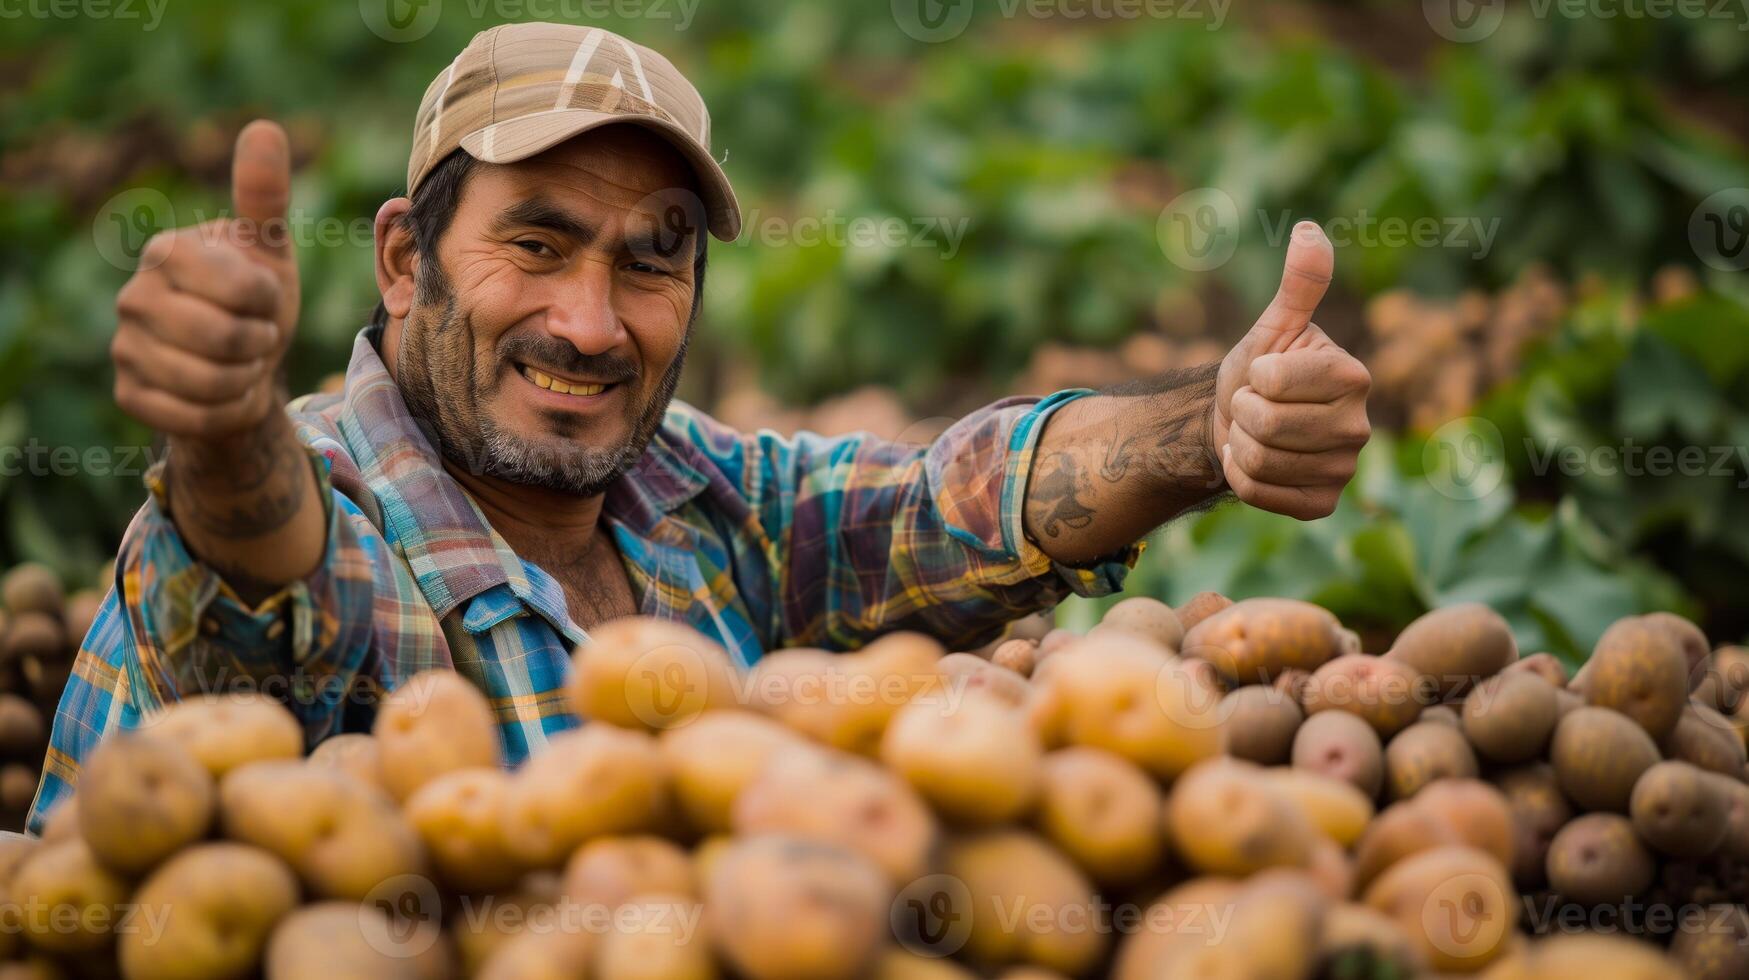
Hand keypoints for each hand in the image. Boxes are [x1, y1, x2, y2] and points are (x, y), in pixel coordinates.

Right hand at [112, 120, 299, 440]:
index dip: (270, 302)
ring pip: (212, 384)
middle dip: (261, 345)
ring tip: (243, 362)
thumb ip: (264, 196)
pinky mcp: (131, 395)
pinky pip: (197, 418)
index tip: (265, 298)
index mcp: (168, 252)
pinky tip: (227, 392)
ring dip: (247, 379)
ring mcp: (125, 347)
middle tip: (258, 335)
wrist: (241, 363)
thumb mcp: (268, 249)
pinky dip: (229, 412)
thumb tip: (263, 128)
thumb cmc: (255, 297)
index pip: (243, 290)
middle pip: (225, 341)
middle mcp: (134, 297)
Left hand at [1213, 221, 1370, 519]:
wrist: (1241, 423)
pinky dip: (1242, 477)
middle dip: (1243, 412)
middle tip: (1254, 407)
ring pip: (1259, 460)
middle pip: (1265, 424)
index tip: (1264, 375)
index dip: (1253, 376)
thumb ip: (1298, 285)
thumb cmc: (1260, 370)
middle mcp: (1359, 426)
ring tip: (1255, 433)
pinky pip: (1261, 493)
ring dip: (1241, 444)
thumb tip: (1309, 230)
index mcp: (1353, 376)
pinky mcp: (1323, 504)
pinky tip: (1255, 463)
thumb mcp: (1273, 326)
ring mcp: (1344, 469)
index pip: (1273, 381)